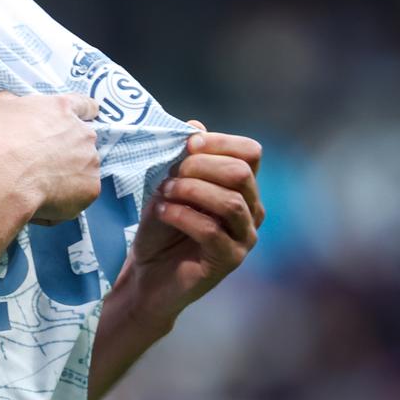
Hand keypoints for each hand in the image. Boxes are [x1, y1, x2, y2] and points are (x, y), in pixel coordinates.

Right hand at [0, 92, 100, 224]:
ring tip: (39, 183)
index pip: (85, 106)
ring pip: (83, 168)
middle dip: (68, 148)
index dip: (81, 114)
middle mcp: (83, 133)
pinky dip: (67, 197)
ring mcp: (90, 162)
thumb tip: (17, 106)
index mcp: (63, 109)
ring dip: (68, 173)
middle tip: (42, 160)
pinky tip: (44, 198)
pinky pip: (81, 193)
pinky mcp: (91, 188)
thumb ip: (16, 102)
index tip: (73, 123)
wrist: (2, 177)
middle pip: (83, 140)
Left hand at [122, 125, 262, 322]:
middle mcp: (252, 210)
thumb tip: (195, 126)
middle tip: (171, 175)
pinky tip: (163, 213)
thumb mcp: (168, 184)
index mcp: (242, 188)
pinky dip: (182, 215)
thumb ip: (184, 158)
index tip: (188, 143)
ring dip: (191, 190)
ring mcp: (244, 237)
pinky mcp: (229, 260)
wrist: (148, 273)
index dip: (219, 142)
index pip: (250, 152)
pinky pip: (212, 230)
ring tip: (165, 193)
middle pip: (241, 172)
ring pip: (230, 201)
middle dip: (200, 166)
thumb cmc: (161, 227)